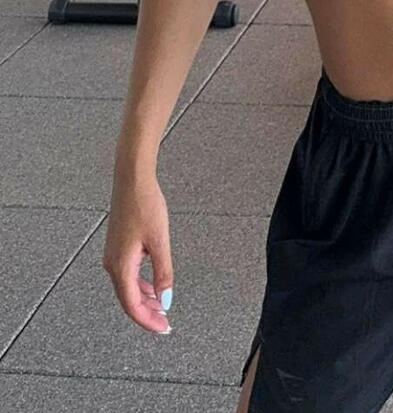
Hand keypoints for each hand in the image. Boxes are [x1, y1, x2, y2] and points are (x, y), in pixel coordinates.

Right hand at [102, 167, 172, 335]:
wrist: (132, 179)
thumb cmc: (144, 205)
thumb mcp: (159, 241)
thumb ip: (163, 272)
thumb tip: (165, 299)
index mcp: (121, 266)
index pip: (132, 305)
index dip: (148, 321)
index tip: (163, 328)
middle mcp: (112, 264)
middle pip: (128, 300)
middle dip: (147, 314)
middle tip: (165, 323)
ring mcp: (112, 256)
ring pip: (127, 288)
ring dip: (144, 300)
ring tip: (161, 307)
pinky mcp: (116, 247)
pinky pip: (127, 276)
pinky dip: (140, 286)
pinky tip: (152, 286)